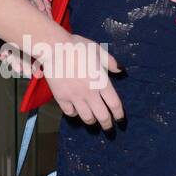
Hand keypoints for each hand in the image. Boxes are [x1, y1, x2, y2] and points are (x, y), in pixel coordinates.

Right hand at [0, 26, 124, 128]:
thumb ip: (110, 62)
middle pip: (102, 116)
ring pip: (87, 118)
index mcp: (101, 82)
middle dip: (107, 125)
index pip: (114, 104)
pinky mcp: (61, 98)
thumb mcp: (98, 50)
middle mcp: (90, 93)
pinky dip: (75, 114)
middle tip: (109, 128)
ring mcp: (75, 97)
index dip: (119, 114)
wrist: (55, 49)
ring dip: (92, 121)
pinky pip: (70, 112)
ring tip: (93, 121)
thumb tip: (120, 70)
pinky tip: (76, 111)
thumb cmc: (77, 47)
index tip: (120, 119)